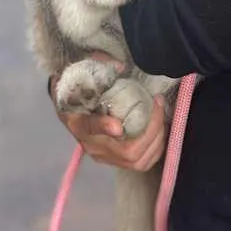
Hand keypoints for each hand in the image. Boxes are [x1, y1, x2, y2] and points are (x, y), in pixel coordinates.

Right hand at [50, 57, 166, 172]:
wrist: (69, 108)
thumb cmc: (77, 89)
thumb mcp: (81, 74)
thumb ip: (97, 67)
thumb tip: (119, 67)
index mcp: (77, 121)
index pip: (88, 127)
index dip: (103, 128)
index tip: (117, 126)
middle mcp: (91, 144)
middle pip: (125, 151)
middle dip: (150, 129)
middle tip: (157, 104)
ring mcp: (105, 156)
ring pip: (137, 160)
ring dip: (157, 138)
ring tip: (161, 114)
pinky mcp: (116, 160)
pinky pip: (142, 163)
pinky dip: (156, 147)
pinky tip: (160, 129)